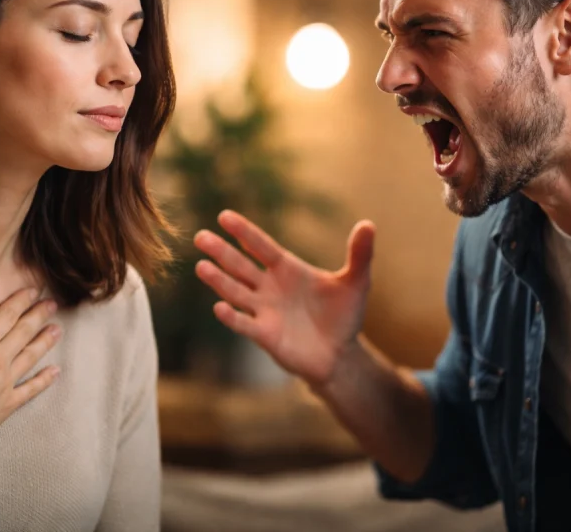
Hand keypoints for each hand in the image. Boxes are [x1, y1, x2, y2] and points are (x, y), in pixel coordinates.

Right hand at [0, 280, 61, 441]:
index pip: (5, 316)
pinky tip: (56, 372)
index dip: (20, 301)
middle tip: (53, 304)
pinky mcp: (7, 404)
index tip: (34, 290)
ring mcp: (6, 382)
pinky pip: (31, 389)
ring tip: (58, 330)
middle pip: (23, 332)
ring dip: (45, 342)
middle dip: (38, 316)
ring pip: (31, 356)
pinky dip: (44, 380)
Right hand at [194, 210, 375, 387]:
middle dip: (222, 252)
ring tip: (201, 267)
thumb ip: (360, 254)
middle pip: (241, 265)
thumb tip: (369, 225)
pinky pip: (244, 324)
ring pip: (236, 292)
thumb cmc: (344, 315)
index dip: (244, 232)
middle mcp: (270, 287)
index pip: (261, 246)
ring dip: (219, 281)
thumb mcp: (356, 282)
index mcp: (287, 269)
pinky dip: (232, 317)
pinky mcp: (265, 335)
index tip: (224, 216)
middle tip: (201, 237)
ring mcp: (264, 311)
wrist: (341, 354)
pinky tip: (220, 306)